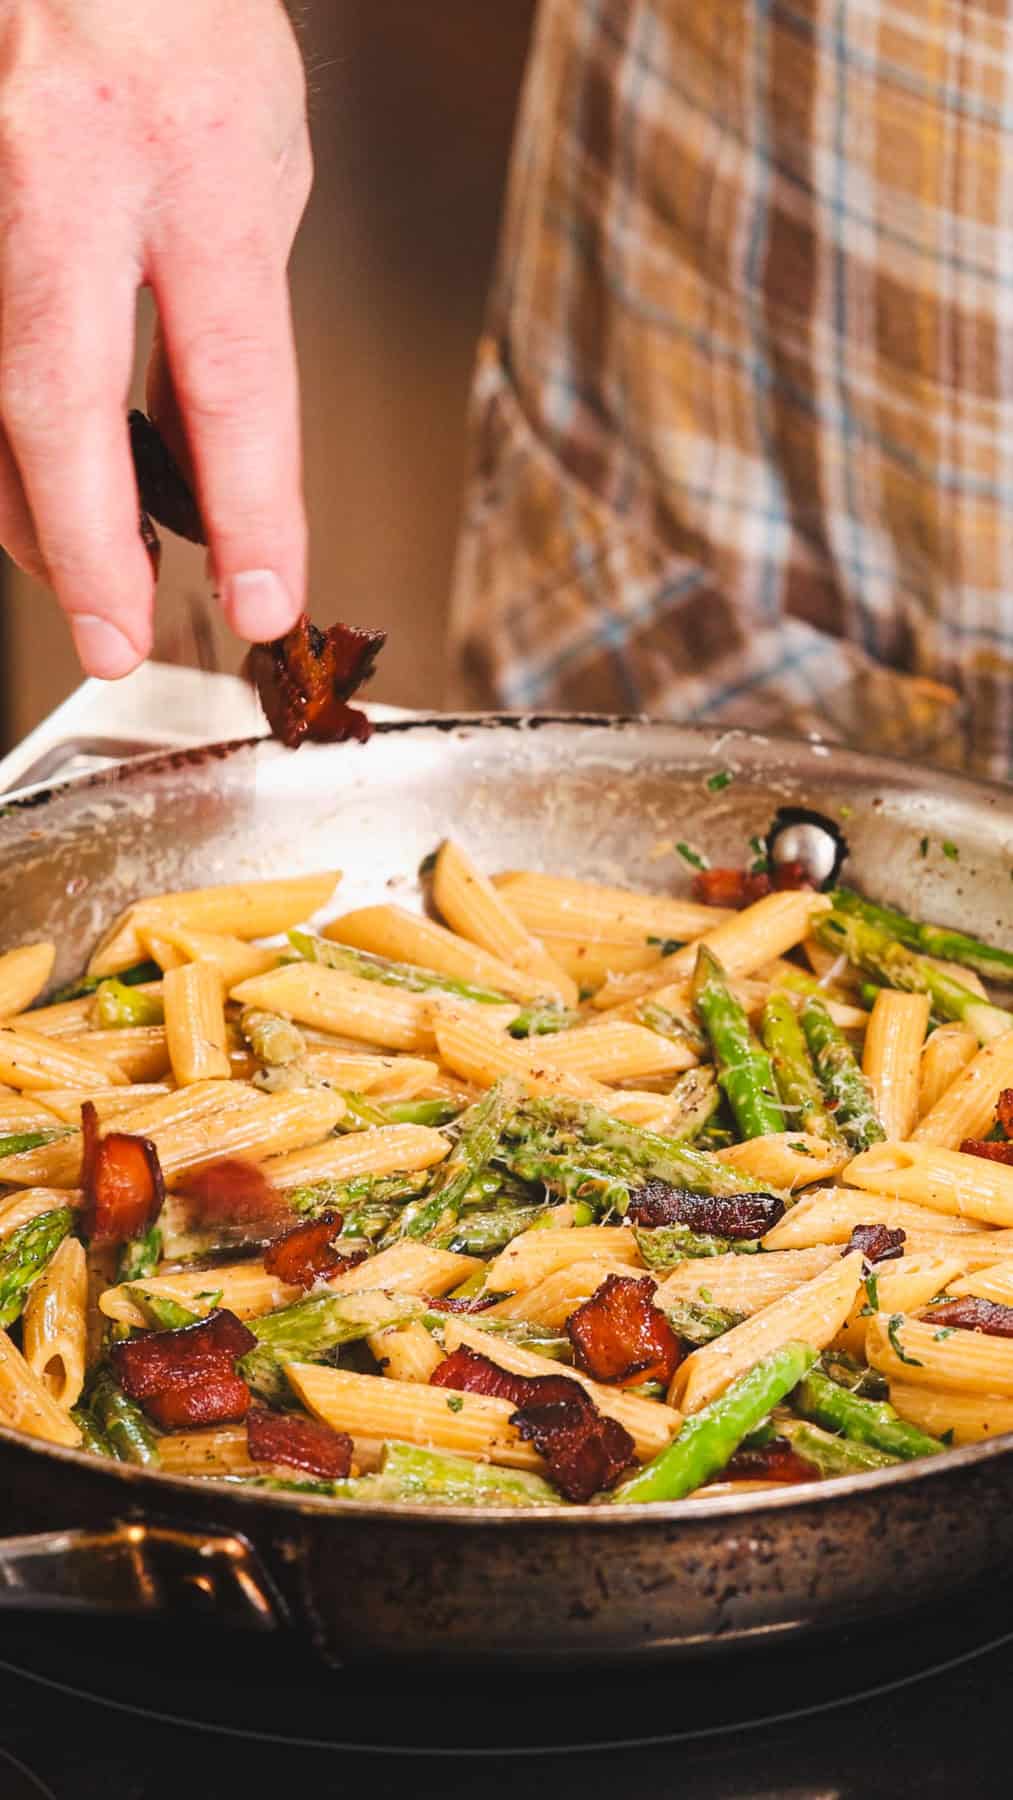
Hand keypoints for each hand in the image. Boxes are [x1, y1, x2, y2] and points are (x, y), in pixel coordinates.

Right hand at [0, 0, 311, 675]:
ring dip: (31, 510)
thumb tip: (209, 468)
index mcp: (190, 158)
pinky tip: (32, 487)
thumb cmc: (182, 34)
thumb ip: (230, 319)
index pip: (233, 379)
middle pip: (56, 402)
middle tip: (116, 642)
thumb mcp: (256, 170)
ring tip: (88, 576)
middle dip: (85, 549)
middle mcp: (63, 166)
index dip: (252, 511)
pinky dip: (2, 443)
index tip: (266, 599)